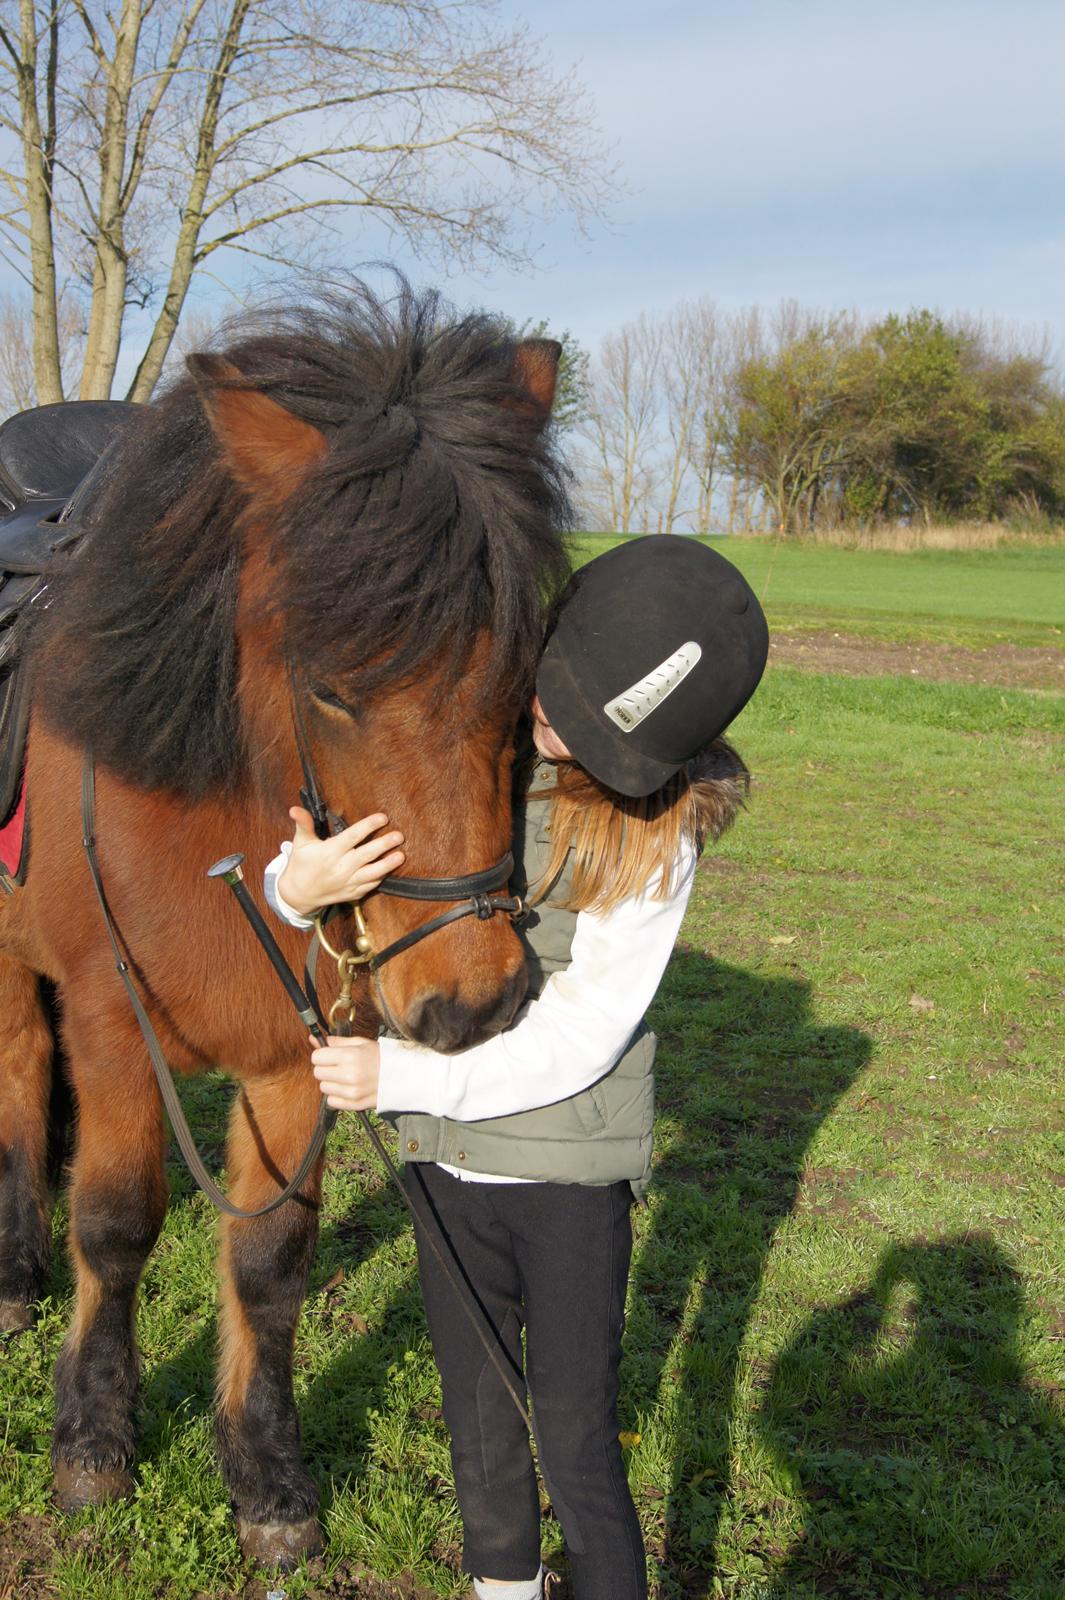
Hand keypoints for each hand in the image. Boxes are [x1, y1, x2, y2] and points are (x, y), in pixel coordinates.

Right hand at [277, 806, 404, 917]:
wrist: (298, 894)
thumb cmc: (301, 864)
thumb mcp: (301, 842)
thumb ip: (303, 824)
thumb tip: (294, 808)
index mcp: (330, 852)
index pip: (353, 836)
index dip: (369, 826)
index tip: (383, 817)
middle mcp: (341, 867)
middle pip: (367, 854)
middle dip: (384, 844)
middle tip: (399, 836)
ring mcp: (348, 882)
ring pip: (372, 873)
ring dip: (388, 864)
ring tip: (401, 855)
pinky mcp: (352, 893)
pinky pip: (370, 886)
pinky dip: (381, 878)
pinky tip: (391, 869)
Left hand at [311, 1034, 380, 1111]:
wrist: (402, 1076)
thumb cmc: (381, 1057)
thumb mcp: (360, 1043)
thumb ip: (336, 1042)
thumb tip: (313, 1039)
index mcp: (350, 1056)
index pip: (317, 1057)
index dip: (322, 1055)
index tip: (329, 1055)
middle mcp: (349, 1075)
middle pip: (318, 1073)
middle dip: (325, 1068)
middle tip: (339, 1066)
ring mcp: (351, 1092)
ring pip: (324, 1087)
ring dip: (331, 1082)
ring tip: (346, 1077)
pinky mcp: (354, 1104)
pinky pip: (331, 1101)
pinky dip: (337, 1095)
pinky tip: (349, 1088)